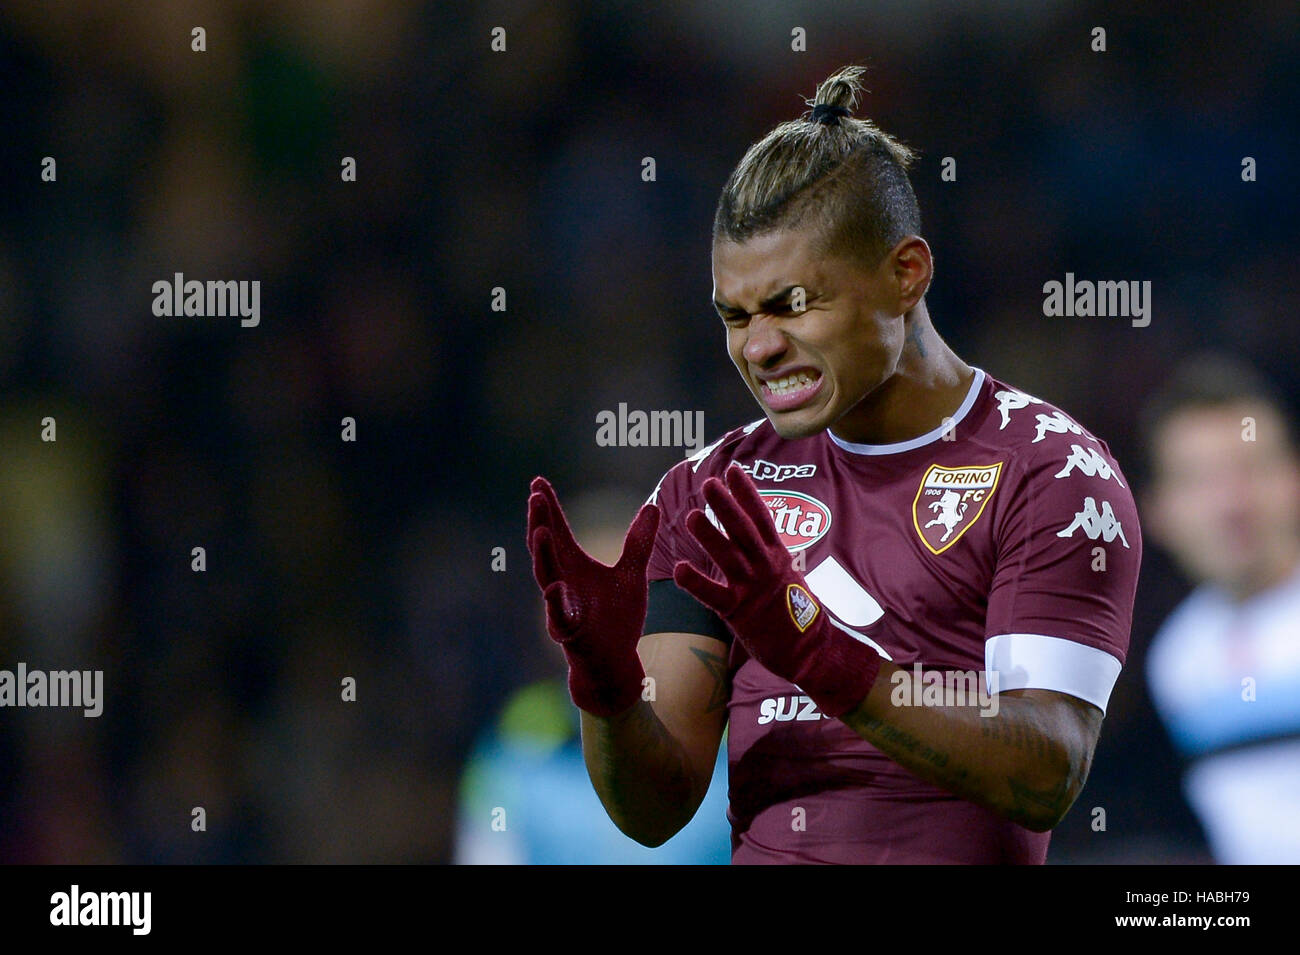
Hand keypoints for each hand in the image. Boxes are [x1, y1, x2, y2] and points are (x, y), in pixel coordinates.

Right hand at [526, 476, 659, 716]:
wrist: (614, 660)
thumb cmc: (617, 617)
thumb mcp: (632, 574)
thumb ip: (638, 542)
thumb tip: (653, 507)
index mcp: (573, 565)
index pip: (557, 529)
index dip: (548, 507)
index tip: (538, 481)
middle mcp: (561, 580)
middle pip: (545, 547)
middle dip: (539, 522)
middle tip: (536, 496)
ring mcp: (561, 606)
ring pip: (546, 577)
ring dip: (543, 554)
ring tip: (542, 531)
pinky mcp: (568, 631)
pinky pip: (558, 616)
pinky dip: (555, 602)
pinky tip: (555, 586)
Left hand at [672, 463, 880, 717]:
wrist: (812, 650)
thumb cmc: (797, 613)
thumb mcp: (787, 575)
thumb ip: (768, 556)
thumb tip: (756, 536)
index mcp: (777, 555)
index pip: (761, 516)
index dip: (746, 492)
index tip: (732, 470)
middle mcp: (765, 566)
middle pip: (743, 529)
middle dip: (726, 504)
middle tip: (708, 483)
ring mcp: (752, 588)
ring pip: (728, 556)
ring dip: (709, 536)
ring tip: (691, 516)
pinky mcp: (739, 612)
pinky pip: (713, 595)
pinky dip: (696, 582)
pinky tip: (680, 569)